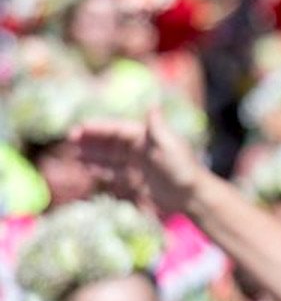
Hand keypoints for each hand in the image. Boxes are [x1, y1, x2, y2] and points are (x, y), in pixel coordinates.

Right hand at [73, 110, 203, 214]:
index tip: (78, 128)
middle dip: (90, 139)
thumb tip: (152, 104)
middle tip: (69, 139)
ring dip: (91, 154)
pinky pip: (113, 172)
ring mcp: (136, 165)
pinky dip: (99, 169)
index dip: (97, 127)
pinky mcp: (135, 181)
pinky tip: (86, 168)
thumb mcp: (169, 145)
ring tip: (72, 153)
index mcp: (145, 137)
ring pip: (108, 157)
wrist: (192, 196)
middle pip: (109, 141)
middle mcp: (139, 148)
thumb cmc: (182, 168)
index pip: (116, 129)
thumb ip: (158, 127)